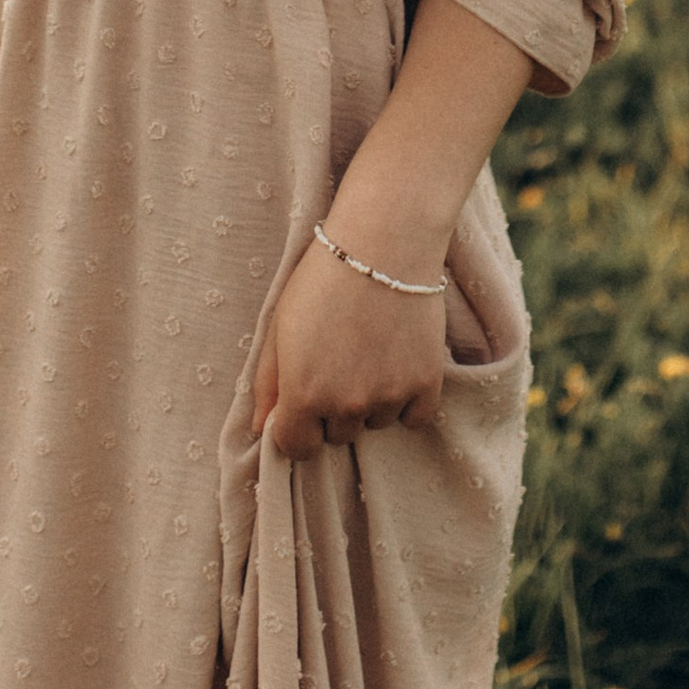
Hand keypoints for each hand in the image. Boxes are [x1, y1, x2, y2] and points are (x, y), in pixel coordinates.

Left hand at [250, 233, 447, 456]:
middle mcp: (346, 406)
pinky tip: (398, 363)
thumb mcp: (280, 326)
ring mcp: (389, 397)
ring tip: (370, 350)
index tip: (303, 402)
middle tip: (340, 361)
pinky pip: (414, 417)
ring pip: (375, 422)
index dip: (296, 427)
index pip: (297, 448)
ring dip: (371, 401)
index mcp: (304, 396)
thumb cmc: (323, 278)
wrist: (384, 241)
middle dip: (334, 409)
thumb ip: (268, 383)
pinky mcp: (426, 384)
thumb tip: (263, 428)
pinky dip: (407, 399)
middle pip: (337, 434)